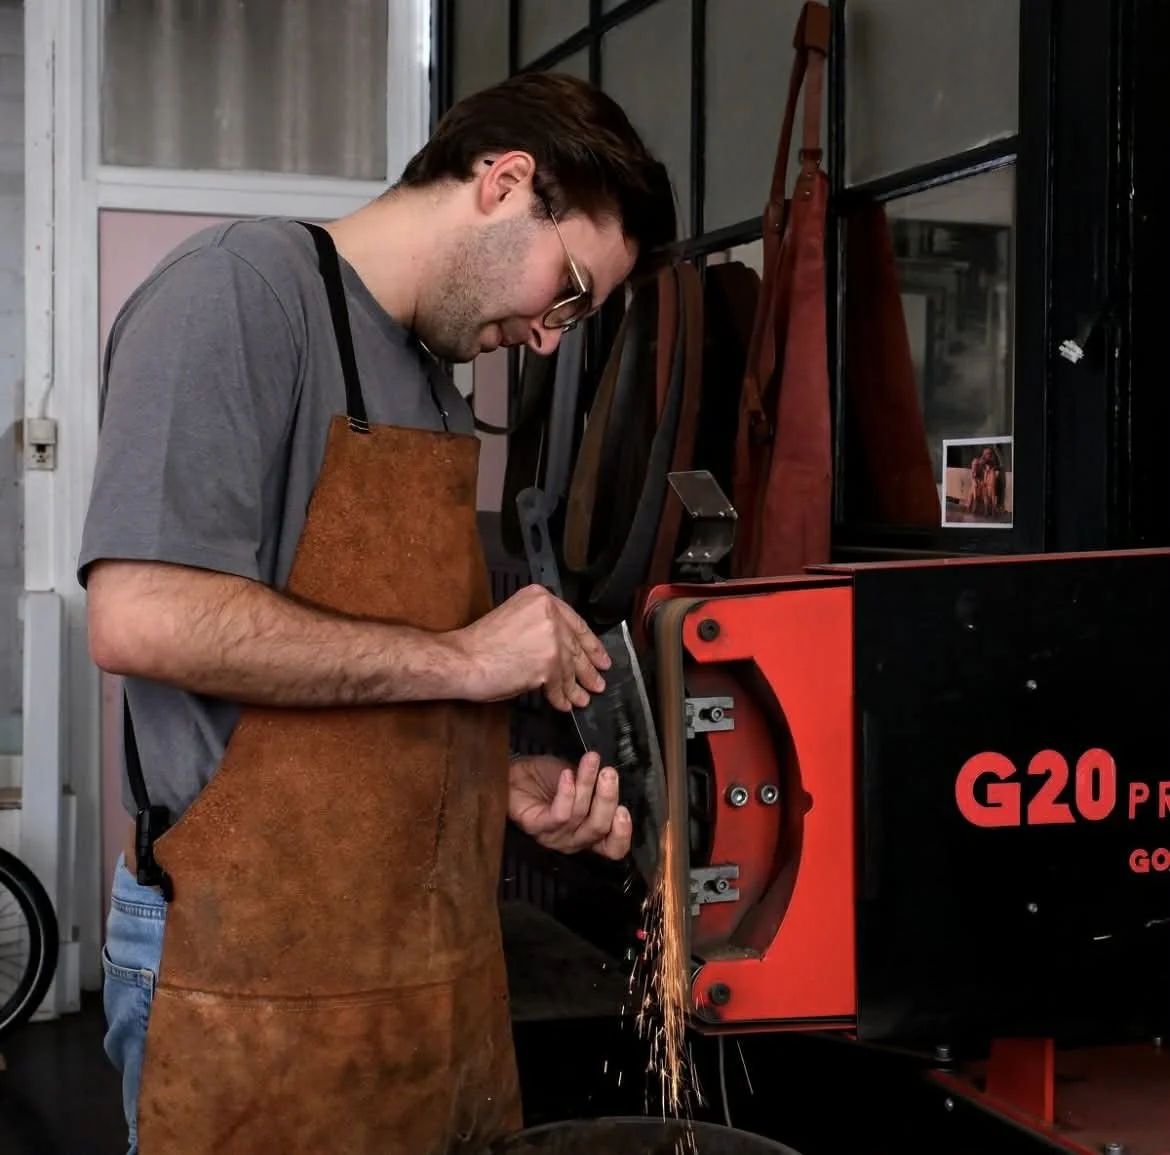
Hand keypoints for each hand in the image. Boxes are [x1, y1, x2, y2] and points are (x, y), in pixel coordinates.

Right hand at [450, 585, 610, 710]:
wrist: (462, 659)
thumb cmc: (480, 643)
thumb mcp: (514, 617)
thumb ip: (541, 626)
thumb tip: (562, 649)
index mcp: (541, 598)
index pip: (575, 623)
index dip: (590, 643)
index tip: (599, 655)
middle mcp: (550, 615)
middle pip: (576, 646)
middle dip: (588, 668)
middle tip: (598, 681)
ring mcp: (550, 640)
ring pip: (570, 667)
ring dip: (577, 687)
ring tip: (583, 698)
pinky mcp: (547, 665)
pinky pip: (559, 685)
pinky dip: (561, 697)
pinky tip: (563, 704)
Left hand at [508, 752, 631, 859]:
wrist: (518, 771)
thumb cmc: (552, 777)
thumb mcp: (583, 779)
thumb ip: (599, 786)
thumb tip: (614, 779)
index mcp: (590, 832)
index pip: (612, 848)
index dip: (622, 834)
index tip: (624, 810)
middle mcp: (574, 840)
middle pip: (598, 829)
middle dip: (607, 799)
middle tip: (609, 773)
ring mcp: (554, 836)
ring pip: (579, 816)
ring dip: (586, 785)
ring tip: (590, 762)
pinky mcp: (536, 827)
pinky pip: (558, 815)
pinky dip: (566, 793)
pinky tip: (567, 775)